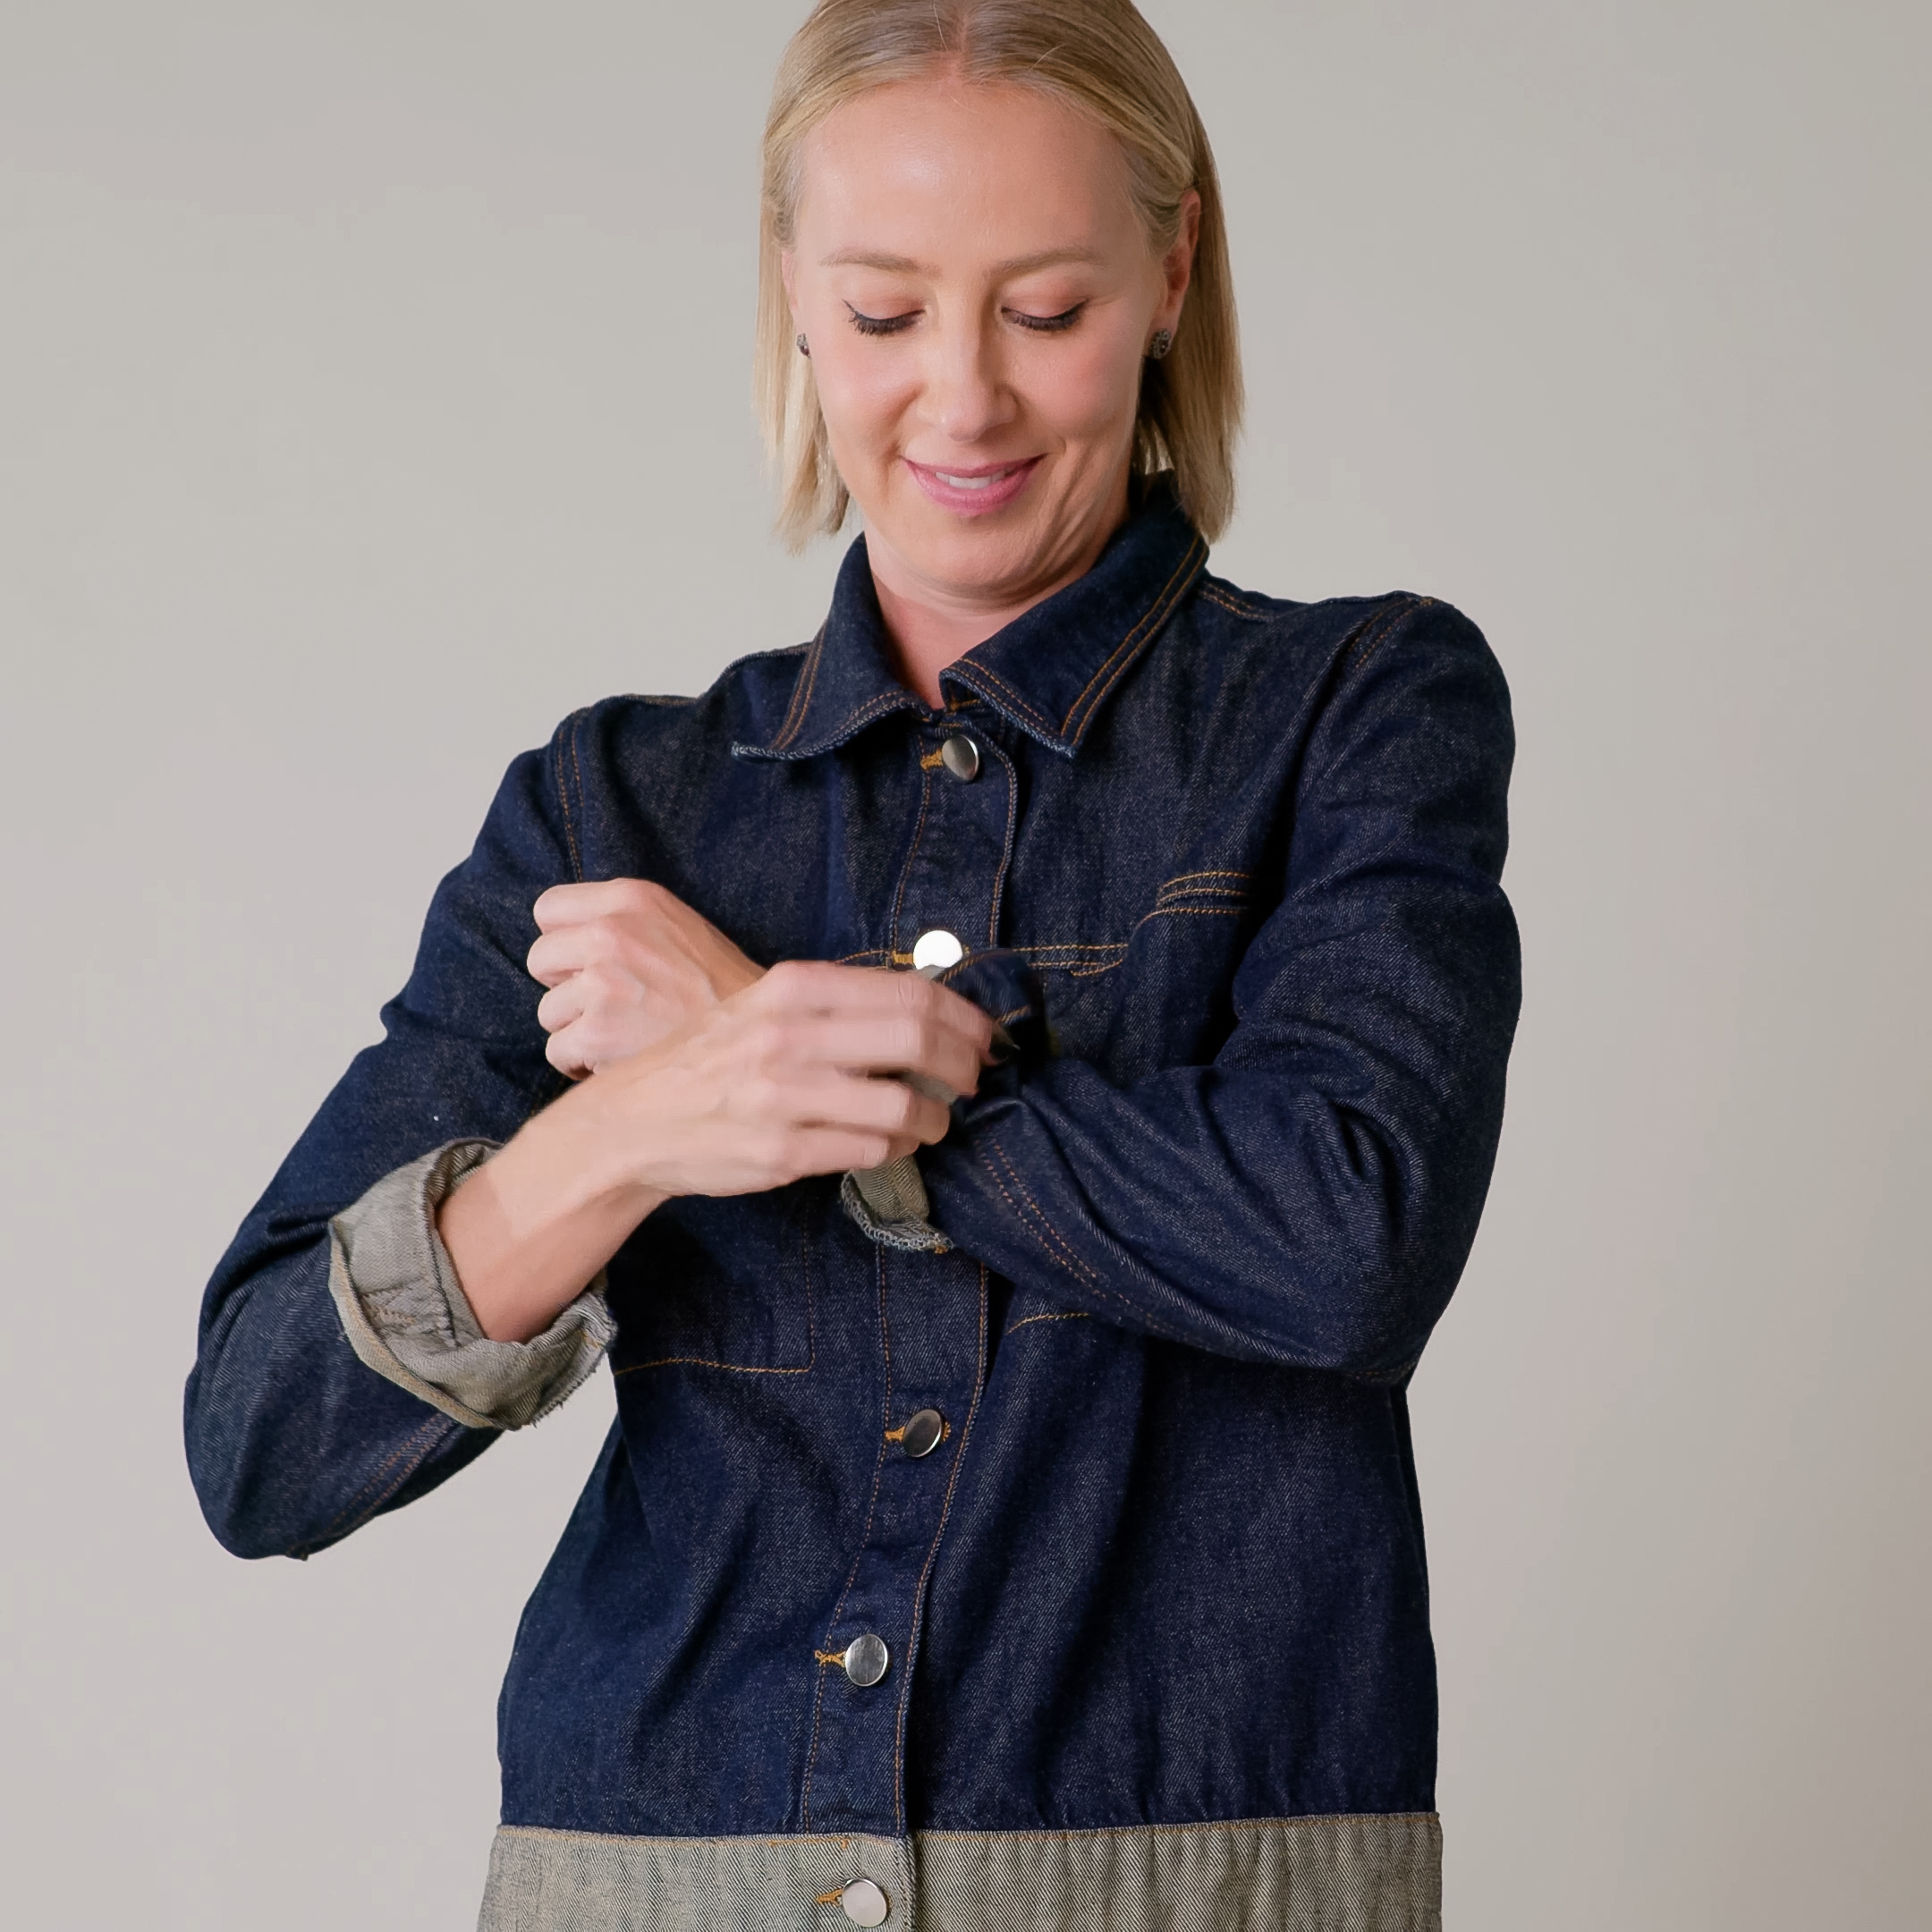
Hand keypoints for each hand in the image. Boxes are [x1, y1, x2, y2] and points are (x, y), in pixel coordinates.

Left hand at [528, 878, 763, 1078]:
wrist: (757, 1038)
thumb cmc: (720, 988)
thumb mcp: (679, 925)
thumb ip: (624, 919)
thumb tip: (567, 932)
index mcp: (632, 899)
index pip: (548, 909)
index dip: (564, 940)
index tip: (587, 963)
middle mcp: (610, 933)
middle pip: (540, 960)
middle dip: (566, 987)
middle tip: (608, 1004)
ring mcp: (601, 983)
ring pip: (548, 1011)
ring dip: (577, 1029)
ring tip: (622, 1034)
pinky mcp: (596, 1032)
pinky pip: (557, 1050)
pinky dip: (581, 1063)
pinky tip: (617, 1060)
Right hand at [592, 959, 991, 1199]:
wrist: (635, 1119)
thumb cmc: (713, 1059)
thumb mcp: (766, 1005)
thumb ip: (838, 1003)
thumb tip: (931, 1011)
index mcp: (793, 987)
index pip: (909, 991)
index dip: (965, 1017)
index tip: (985, 1035)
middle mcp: (790, 1034)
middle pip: (918, 1039)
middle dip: (964, 1064)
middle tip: (973, 1079)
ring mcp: (785, 1095)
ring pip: (903, 1106)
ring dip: (935, 1118)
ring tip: (933, 1121)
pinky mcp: (783, 1151)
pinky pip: (872, 1151)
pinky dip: (897, 1149)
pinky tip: (891, 1144)